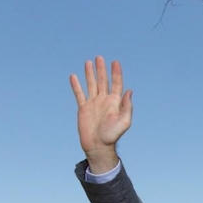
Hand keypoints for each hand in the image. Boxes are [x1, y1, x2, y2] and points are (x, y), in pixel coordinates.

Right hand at [69, 56, 132, 172]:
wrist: (98, 145)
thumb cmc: (112, 135)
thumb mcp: (124, 121)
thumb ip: (126, 106)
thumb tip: (129, 91)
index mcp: (115, 102)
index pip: (116, 83)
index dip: (116, 73)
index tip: (115, 62)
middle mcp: (104, 100)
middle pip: (103, 81)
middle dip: (102, 69)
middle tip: (100, 57)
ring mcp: (93, 103)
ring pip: (91, 84)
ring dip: (90, 73)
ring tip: (88, 62)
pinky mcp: (83, 108)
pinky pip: (79, 94)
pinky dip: (76, 85)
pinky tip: (74, 76)